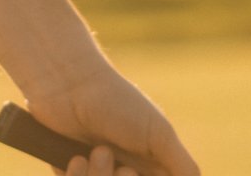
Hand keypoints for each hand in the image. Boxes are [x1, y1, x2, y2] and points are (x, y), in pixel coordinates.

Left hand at [24, 59, 198, 175]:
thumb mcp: (158, 134)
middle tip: (123, 166)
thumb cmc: (117, 102)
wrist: (67, 83)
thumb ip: (183, 167)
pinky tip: (78, 158)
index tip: (132, 171)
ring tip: (98, 152)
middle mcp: (124, 171)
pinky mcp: (68, 171)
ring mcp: (96, 172)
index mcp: (151, 166)